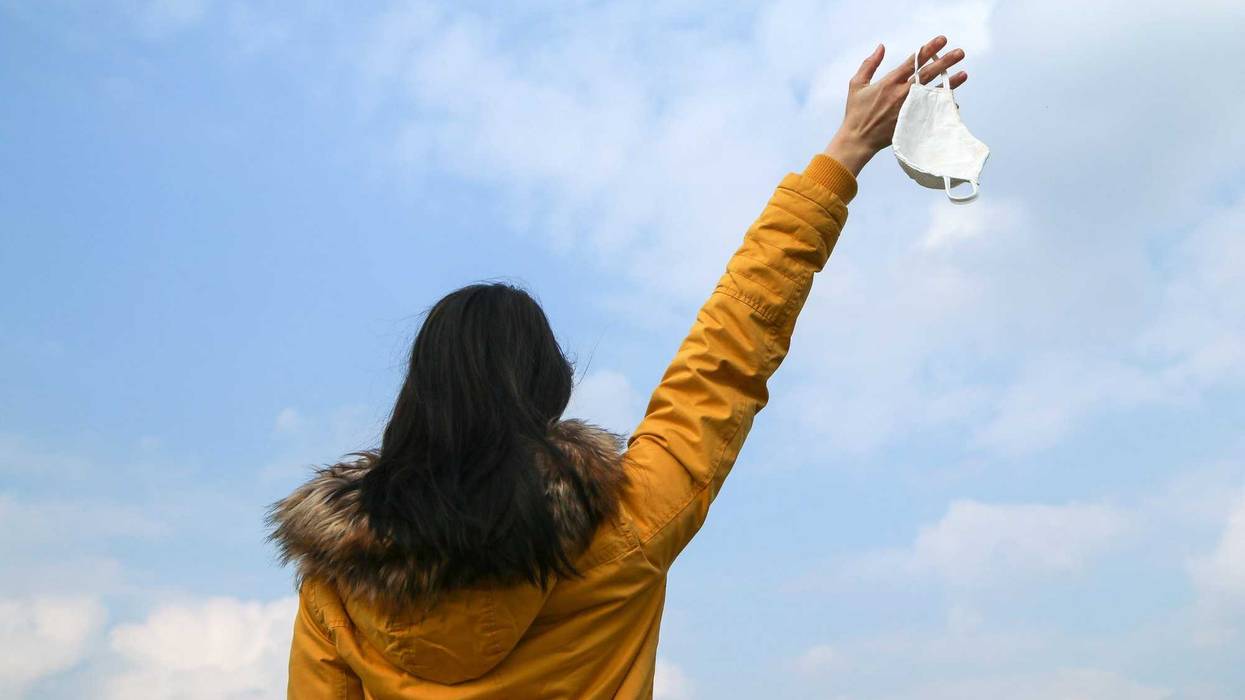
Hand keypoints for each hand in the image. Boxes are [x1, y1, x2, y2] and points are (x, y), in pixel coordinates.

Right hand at [823, 35, 968, 175]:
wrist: (858, 140)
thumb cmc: (856, 112)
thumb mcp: (857, 84)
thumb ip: (869, 64)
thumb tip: (881, 47)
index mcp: (889, 82)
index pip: (912, 62)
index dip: (928, 49)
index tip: (942, 40)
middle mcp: (901, 94)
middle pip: (927, 74)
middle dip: (945, 61)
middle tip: (960, 53)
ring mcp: (908, 108)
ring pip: (932, 92)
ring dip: (950, 83)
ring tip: (964, 73)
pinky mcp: (911, 121)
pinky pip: (931, 112)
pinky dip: (942, 107)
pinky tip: (953, 101)